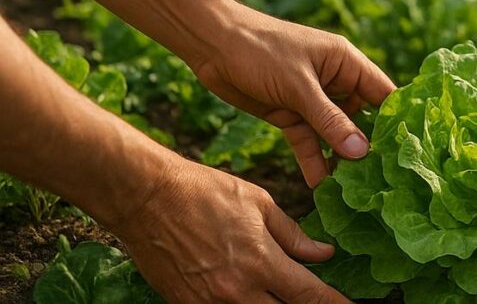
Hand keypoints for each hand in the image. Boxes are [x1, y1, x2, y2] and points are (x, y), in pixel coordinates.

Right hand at [116, 157, 349, 303]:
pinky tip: (253, 295)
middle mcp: (237, 290)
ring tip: (283, 294)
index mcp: (260, 262)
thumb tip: (324, 253)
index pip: (309, 296)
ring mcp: (208, 303)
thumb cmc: (203, 191)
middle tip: (314, 299)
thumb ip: (292, 234)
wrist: (144, 197)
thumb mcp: (258, 203)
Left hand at [192, 5, 394, 186]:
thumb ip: (329, 120)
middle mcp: (334, 81)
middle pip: (361, 118)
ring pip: (334, 134)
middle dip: (368, 146)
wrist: (211, 44)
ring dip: (340, 159)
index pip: (382, 93)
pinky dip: (313, 161)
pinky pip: (308, 142)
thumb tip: (361, 151)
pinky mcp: (290, 114)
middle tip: (382, 180)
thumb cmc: (261, 50)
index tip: (408, 151)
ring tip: (353, 190)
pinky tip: (320, 186)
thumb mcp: (299, 86)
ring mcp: (312, 100)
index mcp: (346, 63)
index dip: (395, 120)